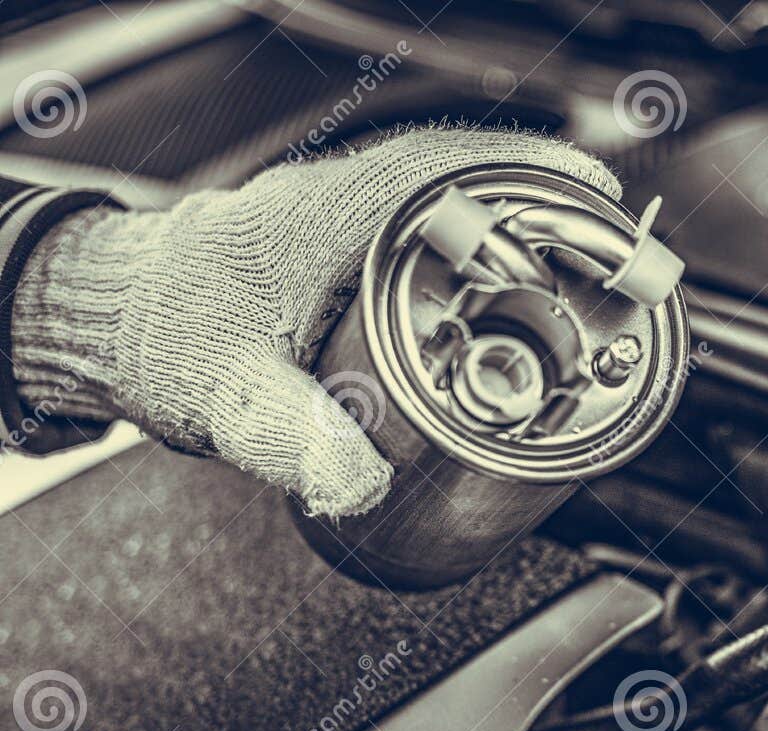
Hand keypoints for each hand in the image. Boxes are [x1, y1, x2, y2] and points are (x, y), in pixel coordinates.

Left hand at [12, 128, 620, 516]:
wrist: (110, 321)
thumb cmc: (160, 338)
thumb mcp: (227, 396)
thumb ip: (292, 437)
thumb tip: (361, 481)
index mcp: (329, 219)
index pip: (449, 172)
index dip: (533, 179)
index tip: (597, 191)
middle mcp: (346, 209)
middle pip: (473, 186)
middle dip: (553, 213)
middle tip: (618, 254)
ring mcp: (349, 227)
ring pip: (456, 211)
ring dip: (523, 235)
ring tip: (586, 282)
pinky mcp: (348, 257)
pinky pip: (434, 239)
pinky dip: (484, 258)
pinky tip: (510, 304)